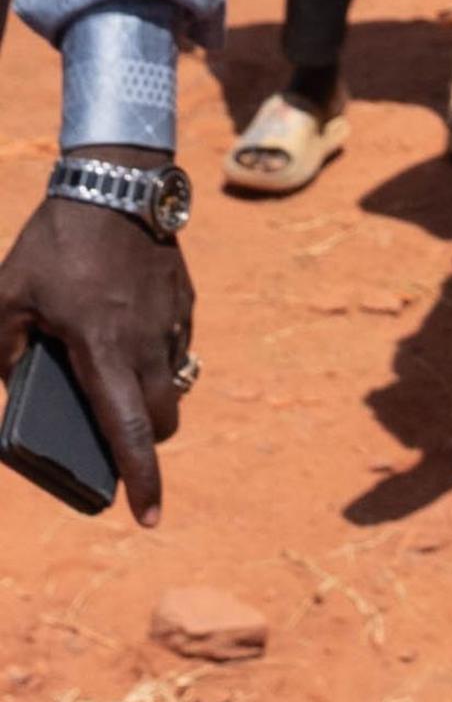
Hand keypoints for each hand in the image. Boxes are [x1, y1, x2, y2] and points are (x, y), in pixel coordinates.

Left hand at [0, 150, 193, 524]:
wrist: (116, 182)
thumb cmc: (55, 244)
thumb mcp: (5, 298)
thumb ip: (1, 350)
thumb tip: (9, 388)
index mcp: (102, 350)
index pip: (129, 431)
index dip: (141, 479)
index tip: (148, 518)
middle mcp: (146, 343)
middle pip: (164, 418)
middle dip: (146, 442)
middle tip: (117, 442)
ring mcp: (172, 320)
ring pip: (175, 383)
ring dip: (152, 399)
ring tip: (115, 383)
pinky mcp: (184, 299)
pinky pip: (177, 345)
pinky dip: (157, 358)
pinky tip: (125, 334)